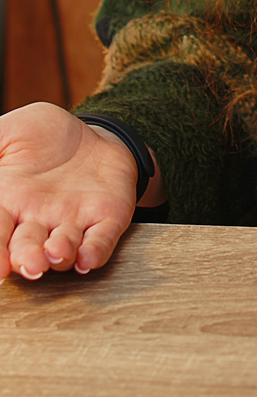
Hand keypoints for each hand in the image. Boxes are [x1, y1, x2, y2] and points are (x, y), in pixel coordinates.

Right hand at [0, 103, 143, 280]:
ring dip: (60, 254)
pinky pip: (101, 240)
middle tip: (29, 264)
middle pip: (27, 246)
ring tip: (55, 252)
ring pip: (63, 248)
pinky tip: (88, 259)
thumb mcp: (8, 133)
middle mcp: (37, 219)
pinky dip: (95, 251)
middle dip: (27, 257)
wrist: (89, 132)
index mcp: (8, 201)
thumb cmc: (43, 136)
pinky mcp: (106, 218)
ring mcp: (72, 222)